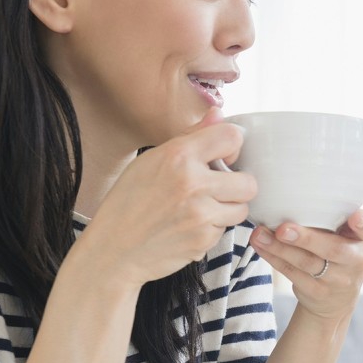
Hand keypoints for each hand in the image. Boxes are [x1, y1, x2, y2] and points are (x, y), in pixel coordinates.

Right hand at [83, 109, 256, 287]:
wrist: (113, 249)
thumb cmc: (129, 202)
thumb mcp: (151, 160)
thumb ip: (191, 136)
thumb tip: (218, 113)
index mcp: (178, 156)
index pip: (232, 137)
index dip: (232, 147)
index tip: (223, 157)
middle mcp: (192, 183)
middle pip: (249, 182)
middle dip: (238, 186)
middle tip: (218, 189)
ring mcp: (200, 214)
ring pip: (242, 208)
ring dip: (228, 209)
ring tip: (203, 208)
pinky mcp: (203, 239)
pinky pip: (225, 229)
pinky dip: (213, 229)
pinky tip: (190, 226)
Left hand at [250, 210, 362, 321]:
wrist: (336, 301)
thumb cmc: (338, 253)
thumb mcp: (347, 237)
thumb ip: (335, 218)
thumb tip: (294, 190)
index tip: (356, 217)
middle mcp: (356, 260)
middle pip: (333, 249)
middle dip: (307, 239)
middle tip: (283, 229)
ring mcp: (337, 280)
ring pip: (307, 263)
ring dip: (280, 248)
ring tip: (260, 234)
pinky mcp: (317, 292)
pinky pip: (292, 274)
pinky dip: (273, 258)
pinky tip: (260, 246)